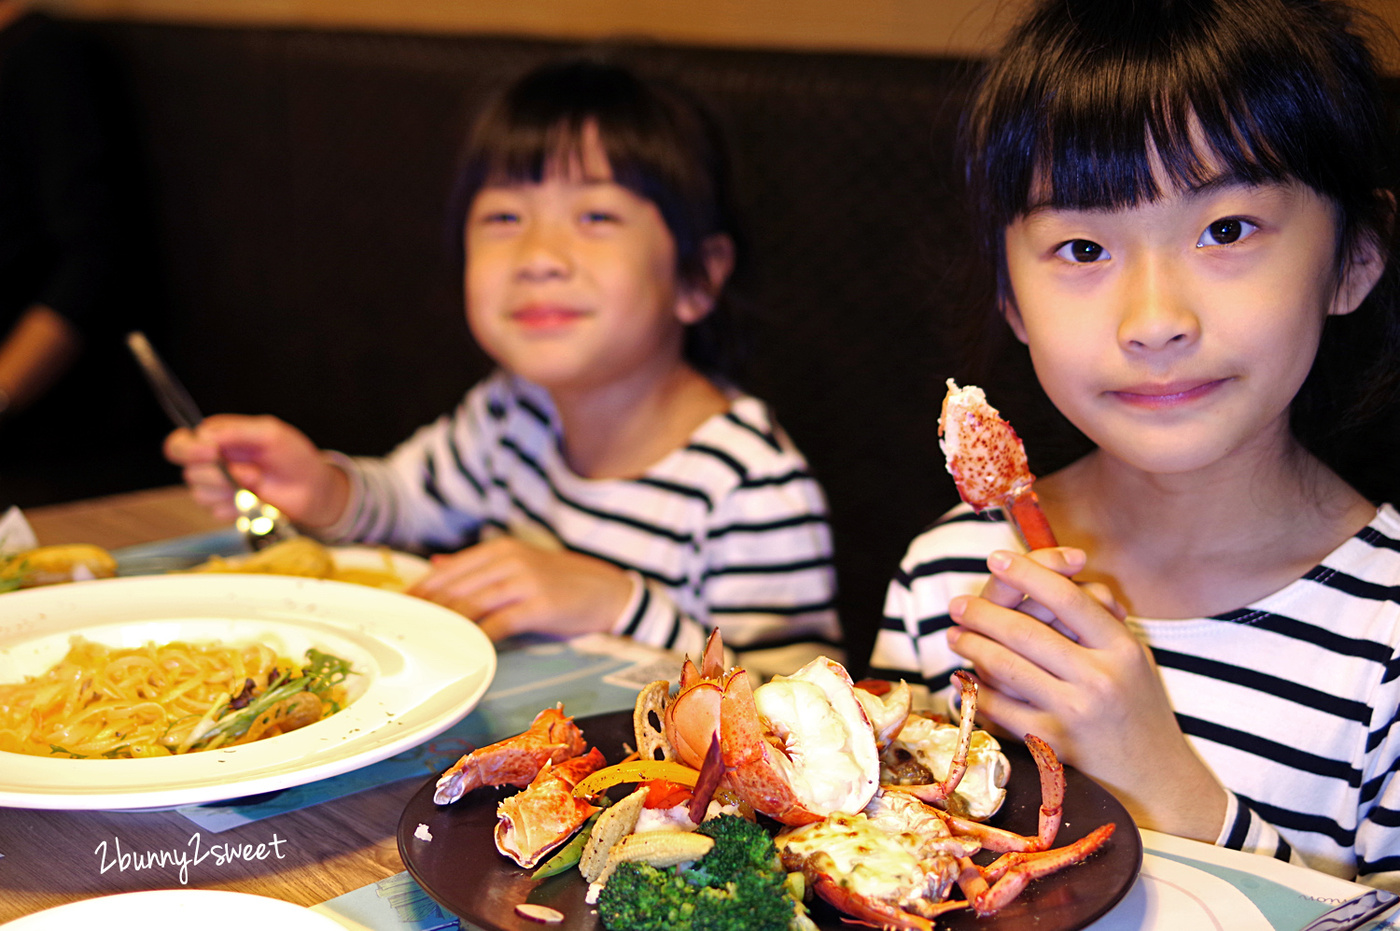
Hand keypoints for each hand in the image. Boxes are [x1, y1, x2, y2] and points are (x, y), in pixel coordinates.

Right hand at [162, 414, 347, 527]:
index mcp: (218, 437)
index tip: (211, 452)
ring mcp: (218, 486)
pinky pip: (216, 511)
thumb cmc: (294, 455)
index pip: (181, 442)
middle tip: (247, 474)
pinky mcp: (227, 507)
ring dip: (230, 491)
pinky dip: (237, 506)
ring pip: (200, 493)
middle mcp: (212, 461)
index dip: (189, 449)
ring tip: (257, 483)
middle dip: (216, 474)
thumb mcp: (270, 433)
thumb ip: (237, 431)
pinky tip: (254, 499)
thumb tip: (205, 436)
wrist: (312, 488)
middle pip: (188, 471)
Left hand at [407, 537, 634, 640]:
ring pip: (471, 605)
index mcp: (500, 549)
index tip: (398, 610)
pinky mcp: (538, 605)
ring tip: (425, 643)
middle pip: (454, 589)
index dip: (420, 592)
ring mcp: (524, 581)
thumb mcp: (519, 563)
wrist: (609, 591)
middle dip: (426, 612)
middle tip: (403, 632)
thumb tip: (434, 564)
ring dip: (446, 626)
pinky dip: (477, 638)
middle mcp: (509, 560)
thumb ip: (477, 565)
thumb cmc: (561, 581)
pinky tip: (463, 650)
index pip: (447, 571)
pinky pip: (498, 624)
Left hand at [946, 549, 1227, 840]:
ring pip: (1006, 667)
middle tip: (958, 603)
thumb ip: (1097, 620)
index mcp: (1122, 649)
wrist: (1155, 779)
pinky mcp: (1053, 742)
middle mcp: (1100, 677)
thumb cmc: (1138, 710)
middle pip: (1026, 631)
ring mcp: (1074, 711)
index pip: (1069, 598)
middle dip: (982, 613)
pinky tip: (964, 679)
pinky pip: (1002, 707)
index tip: (998, 558)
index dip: (1029, 572)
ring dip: (972, 647)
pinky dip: (978, 691)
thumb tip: (1048, 577)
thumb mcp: (1133, 659)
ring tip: (956, 635)